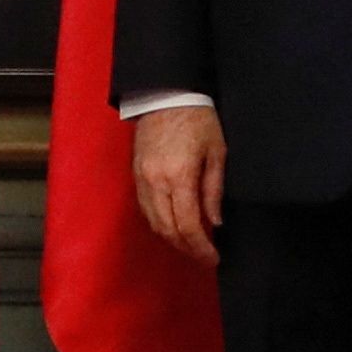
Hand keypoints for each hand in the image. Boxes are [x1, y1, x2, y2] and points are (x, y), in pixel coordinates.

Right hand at [130, 104, 225, 268]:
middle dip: (187, 248)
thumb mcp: (217, 152)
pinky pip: (145, 209)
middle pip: (168, 229)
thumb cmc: (199, 120)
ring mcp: (142, 179)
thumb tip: (214, 223)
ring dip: (172, 238)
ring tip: (192, 245)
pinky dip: (160, 223)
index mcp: (179, 177)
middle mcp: (156, 182)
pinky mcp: (135, 175)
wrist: (167, 94)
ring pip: (154, 222)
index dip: (200, 247)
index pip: (188, 225)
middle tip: (204, 256)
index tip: (213, 257)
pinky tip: (174, 225)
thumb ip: (214, 190)